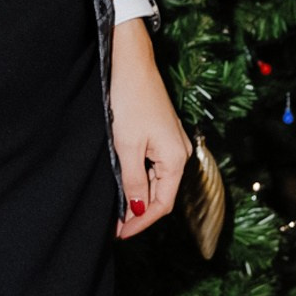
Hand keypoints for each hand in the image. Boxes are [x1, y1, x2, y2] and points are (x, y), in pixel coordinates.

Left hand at [110, 19, 192, 239]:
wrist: (131, 61)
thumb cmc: (130, 99)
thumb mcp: (127, 145)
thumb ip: (135, 180)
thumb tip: (138, 209)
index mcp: (176, 158)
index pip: (162, 204)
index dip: (141, 222)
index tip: (120, 233)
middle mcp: (180, 152)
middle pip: (162, 194)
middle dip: (140, 212)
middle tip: (115, 226)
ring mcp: (172, 142)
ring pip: (158, 180)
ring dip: (139, 195)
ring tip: (117, 208)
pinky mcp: (163, 133)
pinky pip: (155, 165)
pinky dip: (141, 178)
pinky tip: (125, 182)